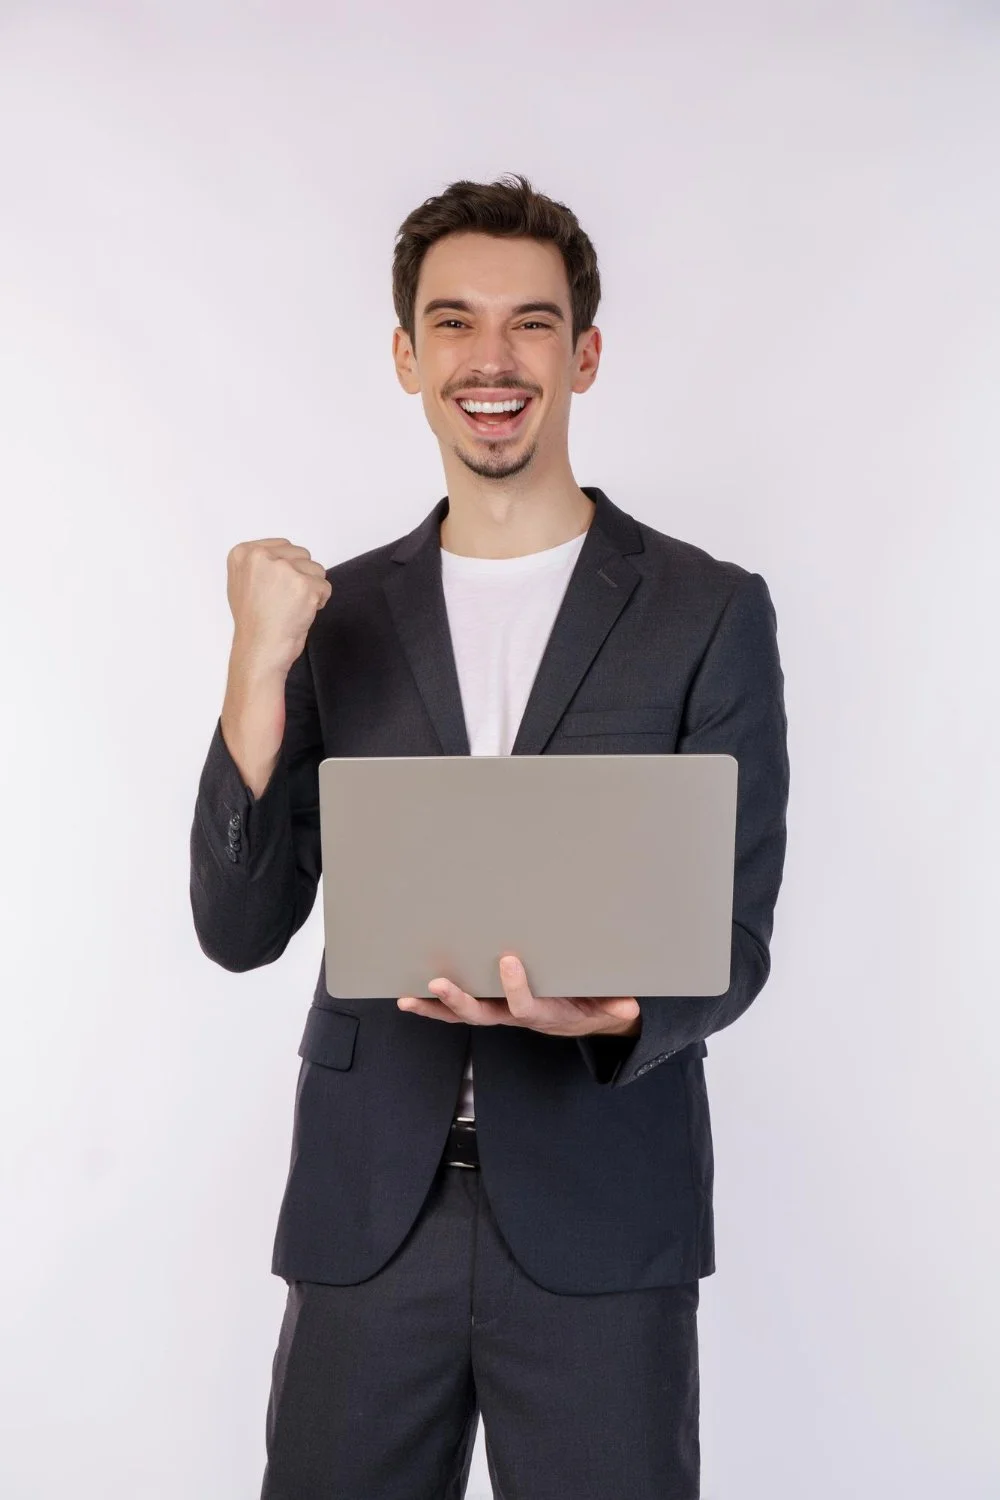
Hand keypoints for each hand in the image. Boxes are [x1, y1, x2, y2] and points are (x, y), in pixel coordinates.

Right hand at [226, 537, 332, 677]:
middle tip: (284, 601)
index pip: (284, 547)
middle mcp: (261, 556)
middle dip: (301, 577)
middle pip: (302, 554)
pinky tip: (301, 613)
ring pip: (316, 569)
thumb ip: (262, 565)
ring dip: (311, 589)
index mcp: (243, 553)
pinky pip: (325, 587)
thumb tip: (285, 557)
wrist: (259, 650)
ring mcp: (283, 570)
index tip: (275, 591)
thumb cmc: (254, 623)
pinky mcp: (303, 585)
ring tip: (291, 607)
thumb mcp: (244, 583)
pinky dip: (319, 602)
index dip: (287, 570)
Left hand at [397, 955, 641, 1037]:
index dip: (516, 987)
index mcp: (544, 1014)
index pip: (525, 1006)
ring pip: (463, 1014)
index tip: (508, 960)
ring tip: (407, 998)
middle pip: (483, 1015)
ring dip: (435, 1007)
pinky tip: (409, 998)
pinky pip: (457, 1009)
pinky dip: (433, 1005)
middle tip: (440, 982)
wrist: (583, 1018)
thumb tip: (627, 1005)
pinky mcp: (489, 1005)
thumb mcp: (609, 1005)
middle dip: (460, 1001)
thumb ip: (615, 1005)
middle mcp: (515, 1016)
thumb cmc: (592, 1003)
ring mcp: (499, 1013)